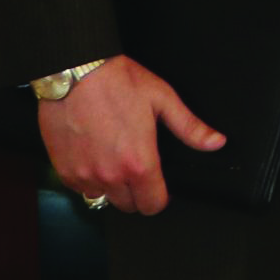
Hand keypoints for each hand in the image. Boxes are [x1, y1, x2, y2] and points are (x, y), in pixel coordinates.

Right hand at [37, 56, 223, 214]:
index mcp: (139, 162)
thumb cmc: (119, 83)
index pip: (153, 204)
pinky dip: (89, 180)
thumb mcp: (163, 100)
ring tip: (116, 161)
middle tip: (139, 170)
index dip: (161, 198)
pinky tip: (96, 158)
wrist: (76, 73)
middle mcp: (110, 175)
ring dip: (112, 187)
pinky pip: (80, 188)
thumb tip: (216, 142)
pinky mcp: (63, 169)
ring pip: (103, 198)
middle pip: (129, 206)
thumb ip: (190, 128)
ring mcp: (84, 174)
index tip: (160, 187)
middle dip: (138, 193)